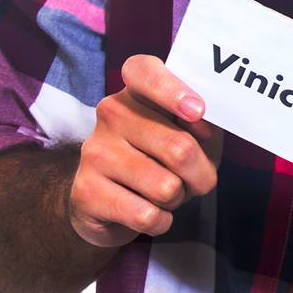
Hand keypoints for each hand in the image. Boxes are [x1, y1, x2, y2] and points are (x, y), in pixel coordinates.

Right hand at [69, 54, 221, 248]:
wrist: (104, 204)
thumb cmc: (159, 160)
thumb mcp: (188, 135)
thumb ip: (204, 123)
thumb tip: (206, 123)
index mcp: (136, 90)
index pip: (144, 71)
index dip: (173, 90)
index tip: (197, 111)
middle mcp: (110, 113)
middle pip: (179, 148)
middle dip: (201, 176)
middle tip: (193, 179)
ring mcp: (95, 151)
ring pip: (167, 187)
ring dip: (178, 199)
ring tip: (164, 193)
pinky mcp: (86, 191)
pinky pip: (147, 215)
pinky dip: (161, 221)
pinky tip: (147, 211)